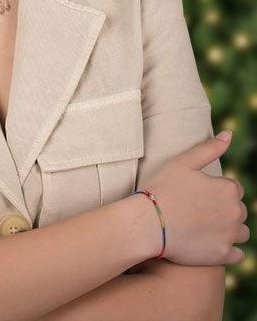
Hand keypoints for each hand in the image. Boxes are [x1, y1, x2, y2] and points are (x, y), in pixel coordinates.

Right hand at [143, 131, 248, 265]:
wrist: (148, 223)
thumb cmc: (163, 188)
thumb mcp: (183, 162)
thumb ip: (209, 148)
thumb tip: (229, 134)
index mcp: (228, 189)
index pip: (233, 188)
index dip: (215, 190)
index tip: (197, 193)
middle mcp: (235, 212)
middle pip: (239, 210)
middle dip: (224, 209)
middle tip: (197, 210)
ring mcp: (230, 236)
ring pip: (241, 232)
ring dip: (229, 229)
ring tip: (204, 226)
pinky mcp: (223, 255)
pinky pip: (238, 254)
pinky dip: (229, 250)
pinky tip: (210, 243)